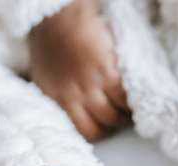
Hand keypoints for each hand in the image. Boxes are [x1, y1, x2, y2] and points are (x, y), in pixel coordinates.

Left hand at [29, 0, 130, 140]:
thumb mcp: (45, 81)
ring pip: (113, 115)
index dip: (97, 132)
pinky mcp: (105, 72)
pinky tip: (133, 97)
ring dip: (124, 115)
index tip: (105, 127)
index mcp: (57, 102)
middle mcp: (73, 98)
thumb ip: (57, 100)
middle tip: (120, 118)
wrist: (58, 20)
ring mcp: (89, 86)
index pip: (82, 132)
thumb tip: (68, 116)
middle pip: (100, 127)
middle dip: (112, 126)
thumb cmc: (50, 48)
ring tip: (129, 108)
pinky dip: (130, 101)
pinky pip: (123, 96)